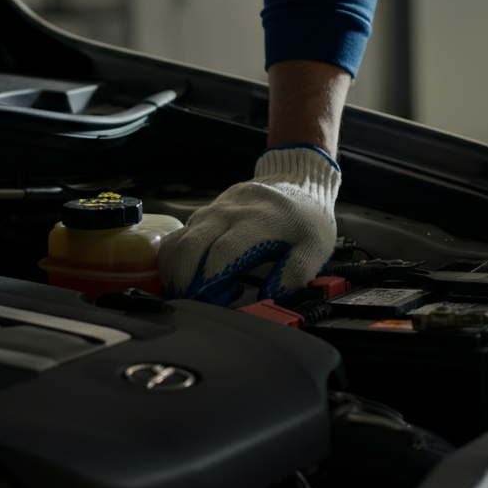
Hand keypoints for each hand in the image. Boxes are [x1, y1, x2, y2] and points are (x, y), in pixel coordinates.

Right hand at [158, 145, 340, 304]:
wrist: (293, 181)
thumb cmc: (304, 218)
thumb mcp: (314, 247)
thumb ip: (295, 274)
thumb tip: (271, 298)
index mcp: (257, 221)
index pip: (224, 252)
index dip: (214, 281)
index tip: (213, 303)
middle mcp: (226, 214)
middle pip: (190, 248)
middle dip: (186, 282)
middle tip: (196, 306)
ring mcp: (209, 213)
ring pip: (177, 244)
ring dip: (176, 275)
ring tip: (190, 297)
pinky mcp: (200, 217)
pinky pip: (175, 240)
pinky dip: (173, 265)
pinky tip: (188, 281)